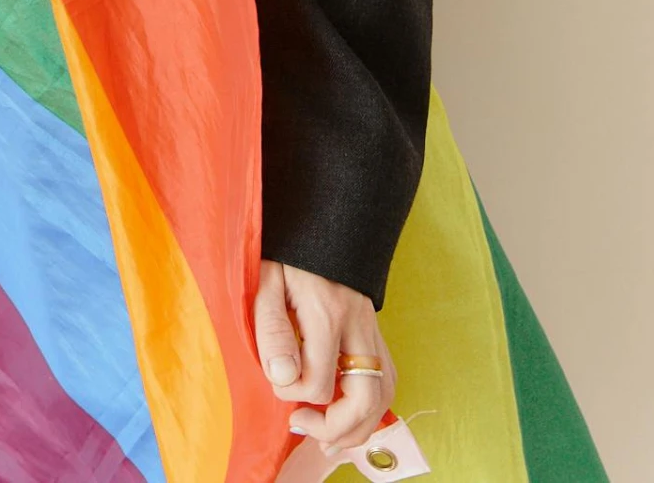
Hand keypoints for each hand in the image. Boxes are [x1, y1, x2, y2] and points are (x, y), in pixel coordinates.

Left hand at [253, 259, 396, 455]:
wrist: (322, 219)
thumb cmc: (287, 251)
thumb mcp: (266, 280)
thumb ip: (272, 329)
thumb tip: (283, 378)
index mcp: (327, 312)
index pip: (319, 381)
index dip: (292, 394)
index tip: (275, 379)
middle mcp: (358, 325)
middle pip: (366, 398)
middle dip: (337, 427)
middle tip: (304, 425)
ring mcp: (373, 329)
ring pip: (384, 395)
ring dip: (359, 425)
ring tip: (327, 434)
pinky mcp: (377, 331)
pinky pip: (387, 380)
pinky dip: (371, 406)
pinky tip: (347, 412)